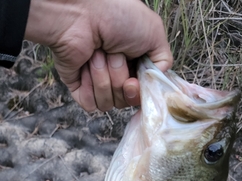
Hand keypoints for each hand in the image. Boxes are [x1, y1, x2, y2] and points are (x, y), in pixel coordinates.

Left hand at [24, 0, 172, 111]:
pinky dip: (89, 88)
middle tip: (114, 55)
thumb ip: (164, 61)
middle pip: (126, 100)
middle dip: (121, 79)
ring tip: (97, 54)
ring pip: (108, 103)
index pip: (142, 92)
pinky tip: (85, 67)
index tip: (134, 80)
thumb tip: (156, 82)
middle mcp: (116, 73)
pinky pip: (90, 104)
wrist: (81, 14)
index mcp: (134, 62)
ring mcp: (96, 81)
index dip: (139, 91)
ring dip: (104, 79)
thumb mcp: (154, 32)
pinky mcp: (78, 87)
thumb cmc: (116, 16)